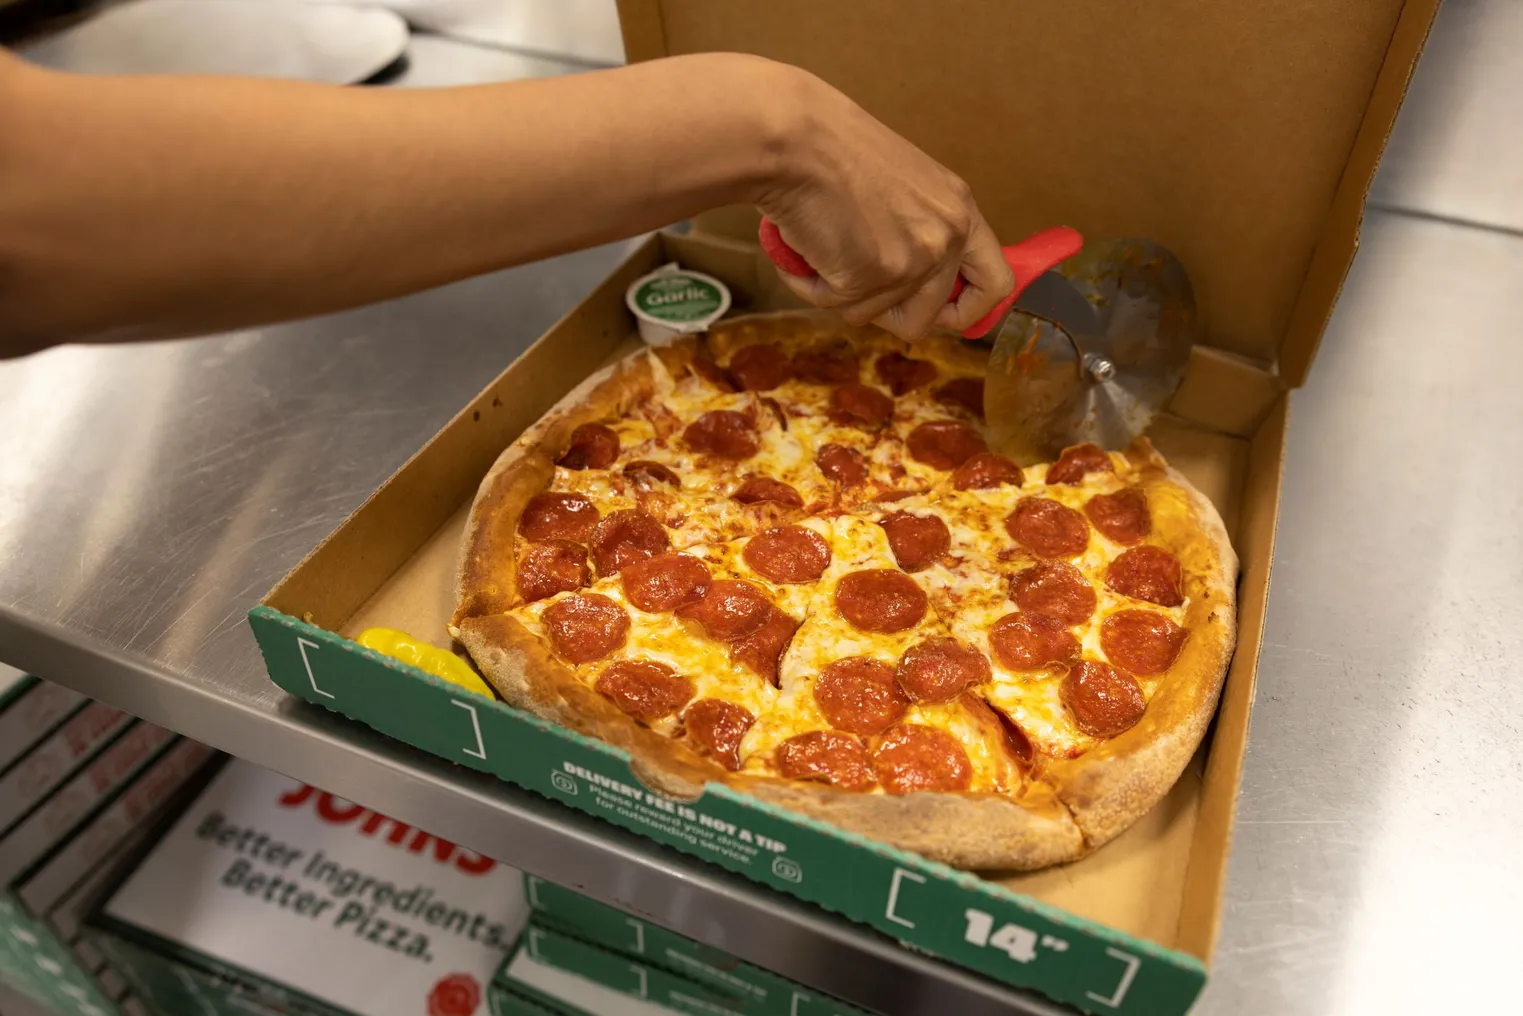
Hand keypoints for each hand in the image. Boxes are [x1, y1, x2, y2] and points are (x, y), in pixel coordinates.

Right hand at [753, 69, 1012, 340]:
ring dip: (841, 293)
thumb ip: (919, 231)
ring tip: (819, 247)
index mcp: (959, 209)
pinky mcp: (873, 277)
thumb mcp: (901, 187)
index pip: (994, 283)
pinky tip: (802, 247)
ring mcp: (914, 260)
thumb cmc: (830, 150)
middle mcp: (947, 236)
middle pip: (928, 317)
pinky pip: (837, 306)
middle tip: (851, 279)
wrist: (792, 138)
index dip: (965, 310)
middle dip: (884, 311)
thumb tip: (911, 287)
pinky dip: (811, 286)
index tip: (936, 313)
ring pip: (877, 317)